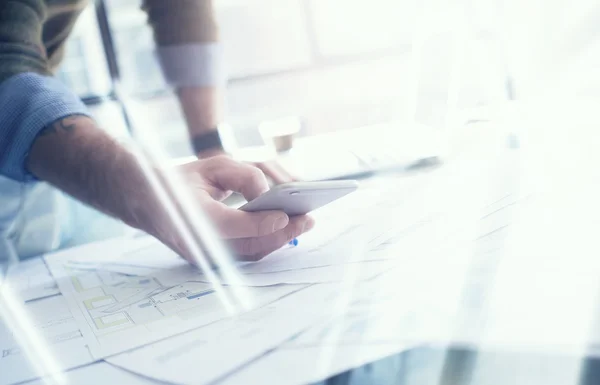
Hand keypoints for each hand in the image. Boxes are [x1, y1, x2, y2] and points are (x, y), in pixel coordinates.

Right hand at [161, 156, 313, 262]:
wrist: (147, 203)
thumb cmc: (181, 181)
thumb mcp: (211, 166)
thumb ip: (242, 175)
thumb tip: (268, 195)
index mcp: (189, 213)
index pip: (229, 223)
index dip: (260, 222)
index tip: (286, 215)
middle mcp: (195, 241)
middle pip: (246, 245)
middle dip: (281, 234)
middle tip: (308, 220)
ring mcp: (203, 255)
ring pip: (249, 253)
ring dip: (279, 241)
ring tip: (303, 224)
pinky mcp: (211, 259)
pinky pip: (245, 254)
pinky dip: (268, 243)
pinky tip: (286, 230)